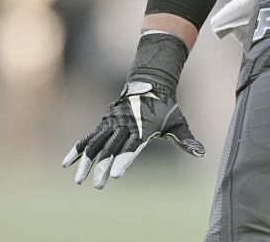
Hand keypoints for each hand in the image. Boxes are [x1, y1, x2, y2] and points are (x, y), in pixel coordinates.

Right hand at [61, 32, 204, 188]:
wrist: (151, 82)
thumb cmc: (166, 107)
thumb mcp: (178, 123)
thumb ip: (187, 140)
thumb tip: (202, 153)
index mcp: (143, 128)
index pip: (131, 147)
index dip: (123, 160)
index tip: (114, 175)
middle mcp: (126, 126)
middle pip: (111, 149)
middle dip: (103, 168)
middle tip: (98, 186)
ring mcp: (113, 123)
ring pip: (96, 144)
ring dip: (87, 162)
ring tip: (79, 180)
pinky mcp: (105, 122)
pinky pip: (88, 137)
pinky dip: (78, 149)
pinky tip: (67, 163)